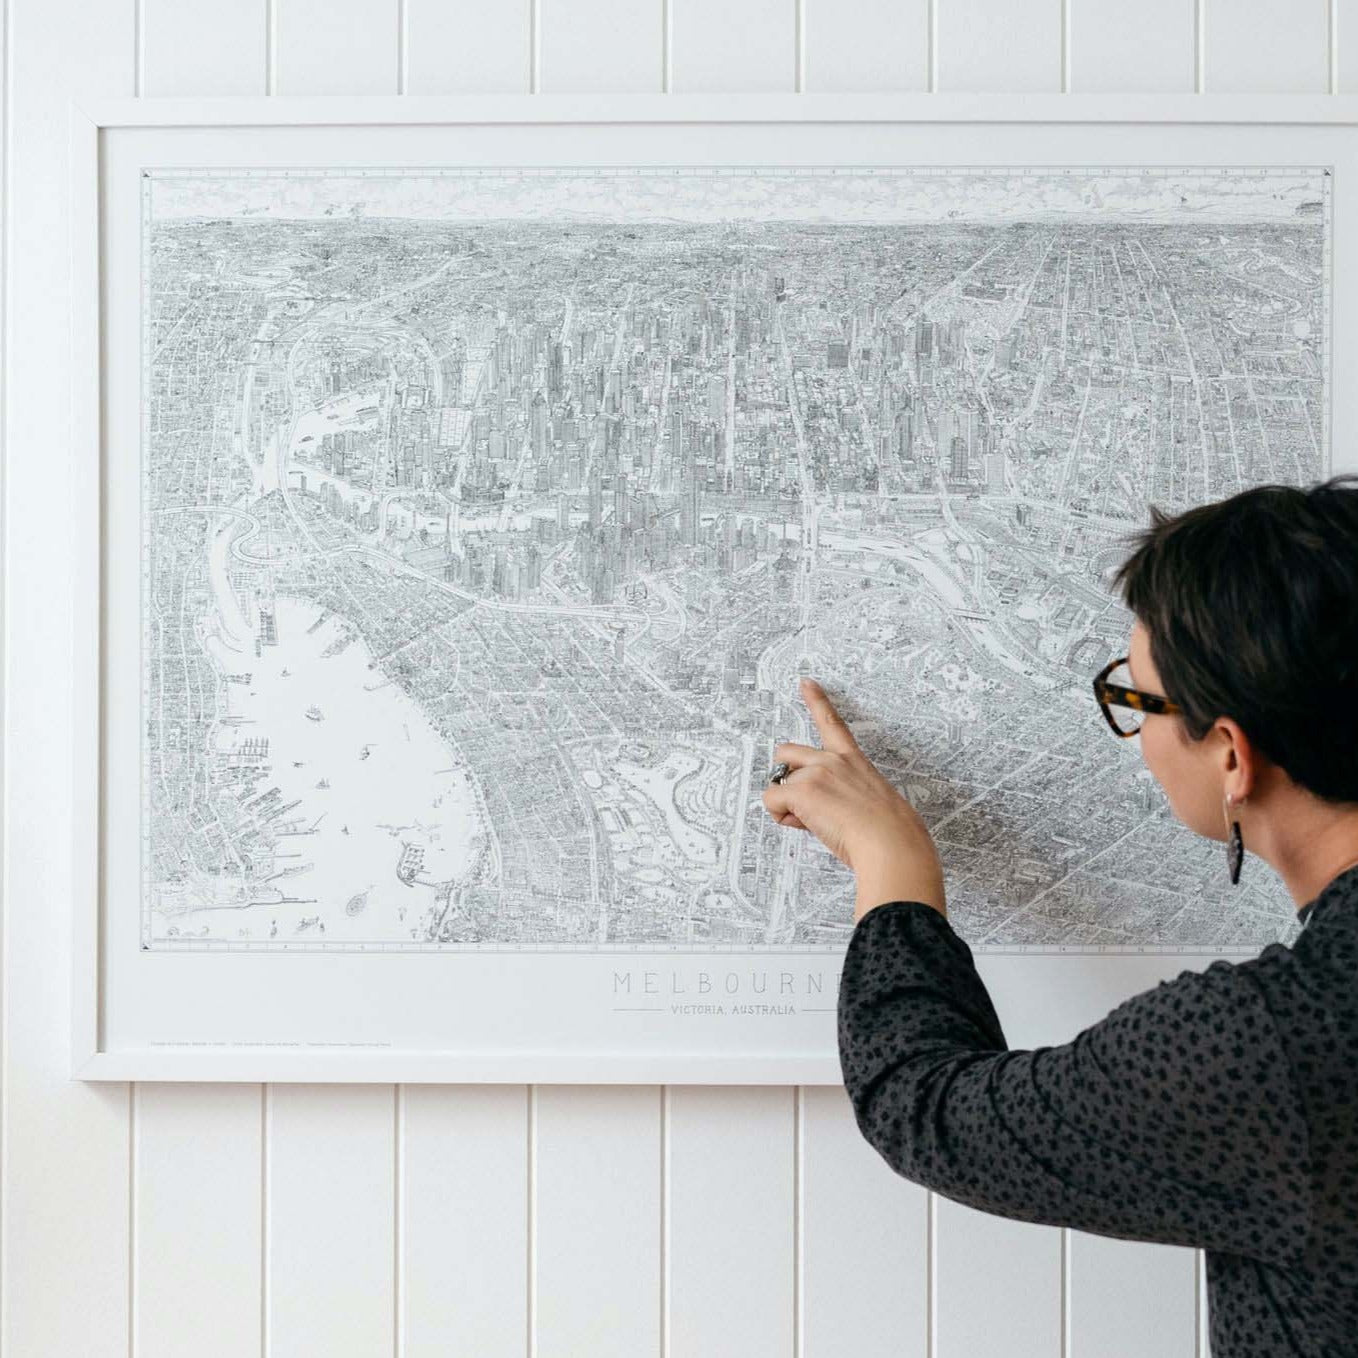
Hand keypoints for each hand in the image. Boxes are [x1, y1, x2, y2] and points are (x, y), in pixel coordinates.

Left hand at [763, 677, 946, 922]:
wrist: (891, 842)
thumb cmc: (889, 832)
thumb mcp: (870, 802)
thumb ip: (843, 794)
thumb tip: (821, 810)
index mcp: (852, 759)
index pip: (832, 723)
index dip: (816, 700)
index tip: (806, 682)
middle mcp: (831, 760)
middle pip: (785, 752)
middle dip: (785, 776)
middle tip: (804, 804)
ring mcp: (815, 772)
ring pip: (778, 785)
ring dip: (788, 805)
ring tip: (818, 823)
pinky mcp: (802, 790)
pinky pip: (772, 803)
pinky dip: (783, 818)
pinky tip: (806, 826)